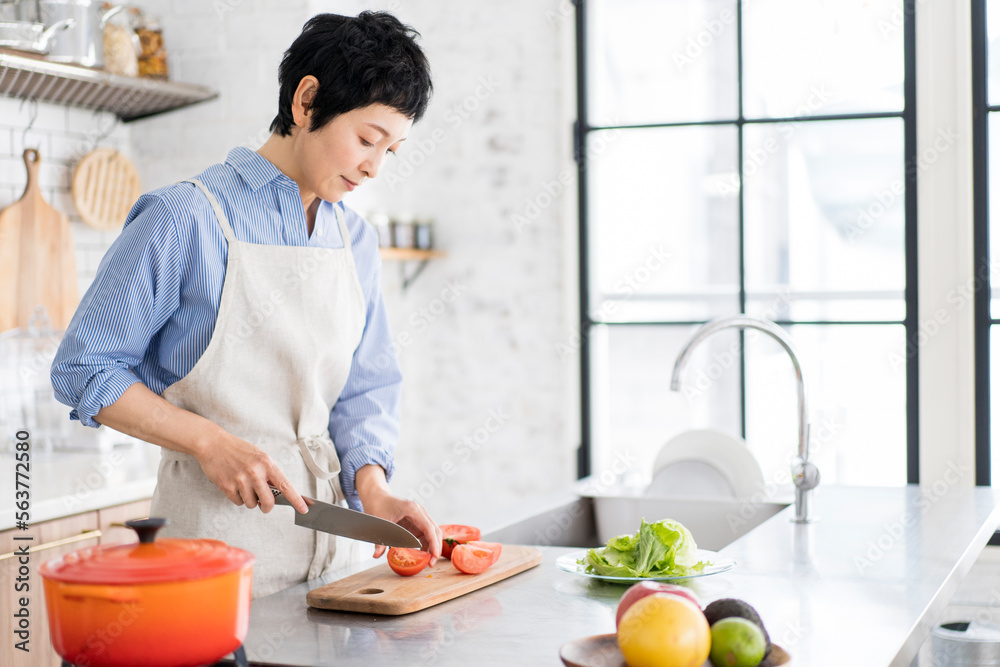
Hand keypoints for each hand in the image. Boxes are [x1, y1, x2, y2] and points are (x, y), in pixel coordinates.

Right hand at [193, 431, 308, 514]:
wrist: (213, 444)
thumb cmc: (238, 450)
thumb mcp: (259, 456)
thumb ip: (269, 472)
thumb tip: (280, 491)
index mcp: (266, 463)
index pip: (285, 485)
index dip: (296, 499)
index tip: (304, 509)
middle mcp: (255, 472)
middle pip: (268, 501)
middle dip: (267, 506)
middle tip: (263, 504)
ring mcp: (240, 480)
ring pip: (252, 504)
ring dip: (249, 500)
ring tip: (244, 486)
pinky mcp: (227, 487)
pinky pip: (238, 502)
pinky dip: (237, 498)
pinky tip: (234, 485)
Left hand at [356, 465, 442, 564]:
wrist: (377, 497)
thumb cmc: (377, 506)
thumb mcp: (377, 524)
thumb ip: (379, 541)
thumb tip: (376, 555)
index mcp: (412, 509)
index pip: (429, 527)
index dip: (433, 543)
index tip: (434, 556)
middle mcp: (419, 511)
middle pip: (435, 530)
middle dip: (436, 547)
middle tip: (431, 564)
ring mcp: (420, 516)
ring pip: (432, 533)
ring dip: (432, 547)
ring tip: (427, 562)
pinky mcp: (417, 521)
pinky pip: (426, 534)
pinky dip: (426, 545)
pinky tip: (421, 555)